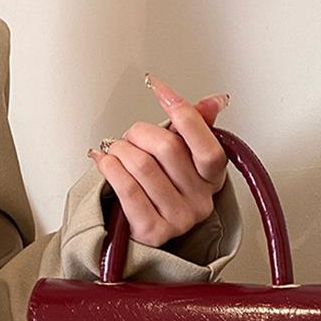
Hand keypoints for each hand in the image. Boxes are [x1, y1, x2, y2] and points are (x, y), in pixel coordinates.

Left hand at [87, 72, 229, 246]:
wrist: (140, 229)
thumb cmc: (160, 190)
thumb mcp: (182, 157)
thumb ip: (197, 127)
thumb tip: (215, 101)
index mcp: (212, 179)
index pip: (207, 145)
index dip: (183, 113)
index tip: (159, 89)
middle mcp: (201, 201)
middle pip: (168, 148)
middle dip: (139, 133)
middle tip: (129, 137)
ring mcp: (179, 219)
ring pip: (143, 166)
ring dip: (119, 150)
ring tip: (114, 151)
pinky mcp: (154, 231)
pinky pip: (127, 189)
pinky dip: (110, 168)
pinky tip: (104, 162)